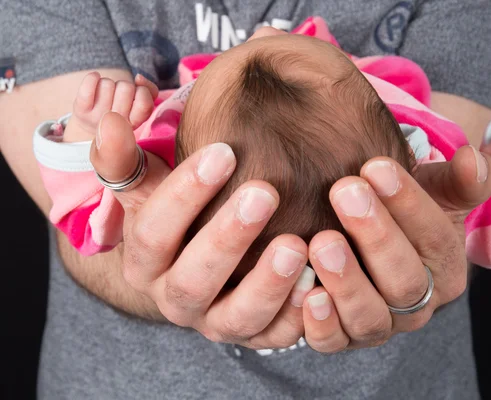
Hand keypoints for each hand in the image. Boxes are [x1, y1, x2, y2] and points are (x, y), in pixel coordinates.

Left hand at [64, 72, 157, 141]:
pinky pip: (88, 86)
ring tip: (106, 95)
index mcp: (135, 124)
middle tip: (118, 96)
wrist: (94, 125)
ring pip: (107, 84)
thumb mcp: (140, 103)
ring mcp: (97, 118)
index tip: (136, 97)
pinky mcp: (81, 110)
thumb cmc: (122, 108)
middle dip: (124, 86)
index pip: (144, 102)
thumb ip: (150, 90)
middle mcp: (117, 124)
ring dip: (108, 84)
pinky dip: (92, 78)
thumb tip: (138, 78)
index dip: (142, 92)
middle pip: (126, 87)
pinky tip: (94, 80)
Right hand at [90, 112, 315, 348]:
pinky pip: (274, 337)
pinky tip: (317, 284)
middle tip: (264, 193)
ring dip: (266, 284)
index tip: (224, 151)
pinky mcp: (254, 335)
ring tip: (296, 245)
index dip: (184, 194)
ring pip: (235, 317)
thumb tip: (109, 123)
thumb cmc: (185, 215)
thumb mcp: (154, 189)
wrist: (214, 262)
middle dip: (226, 237)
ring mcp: (216, 323)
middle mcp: (176, 300)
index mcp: (145, 265)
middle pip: (192, 279)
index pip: (152, 234)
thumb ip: (128, 162)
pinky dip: (296, 316)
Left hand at [300, 146, 490, 351]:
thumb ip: (460, 179)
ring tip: (322, 242)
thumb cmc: (401, 211)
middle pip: (404, 280)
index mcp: (446, 269)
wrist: (368, 238)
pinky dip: (321, 325)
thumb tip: (475, 160)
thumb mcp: (436, 192)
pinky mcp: (343, 338)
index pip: (435, 239)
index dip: (407, 203)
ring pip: (370, 316)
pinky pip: (333, 342)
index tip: (376, 167)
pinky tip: (308, 295)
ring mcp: (380, 325)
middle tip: (345, 191)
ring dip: (346, 281)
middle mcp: (417, 305)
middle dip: (375, 235)